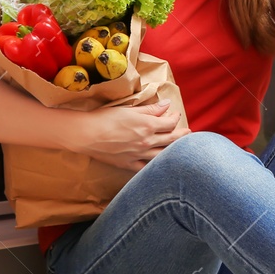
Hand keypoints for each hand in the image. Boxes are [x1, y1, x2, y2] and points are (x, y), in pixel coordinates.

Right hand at [70, 99, 187, 172]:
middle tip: (188, 132)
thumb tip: (167, 105)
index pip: (170, 123)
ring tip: (180, 148)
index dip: (175, 117)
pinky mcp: (129, 164)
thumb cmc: (106, 118)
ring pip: (163, 155)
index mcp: (148, 126)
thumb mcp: (130, 110)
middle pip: (171, 139)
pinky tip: (160, 166)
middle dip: (182, 135)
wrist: (87, 134)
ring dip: (174, 150)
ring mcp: (139, 155)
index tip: (175, 114)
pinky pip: (146, 168)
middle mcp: (147, 142)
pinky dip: (155, 167)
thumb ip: (151, 109)